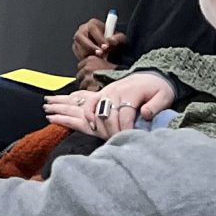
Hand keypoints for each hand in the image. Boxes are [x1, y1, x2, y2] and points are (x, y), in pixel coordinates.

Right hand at [45, 71, 176, 137]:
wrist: (153, 75)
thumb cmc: (159, 87)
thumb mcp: (165, 95)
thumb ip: (156, 106)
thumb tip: (144, 115)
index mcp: (129, 92)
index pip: (122, 114)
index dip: (124, 128)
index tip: (127, 139)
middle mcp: (113, 92)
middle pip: (103, 113)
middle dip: (103, 129)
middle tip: (107, 140)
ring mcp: (105, 92)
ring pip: (86, 104)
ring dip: (69, 110)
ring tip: (51, 113)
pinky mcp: (101, 94)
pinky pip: (84, 100)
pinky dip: (73, 106)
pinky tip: (64, 110)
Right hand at [70, 17, 128, 67]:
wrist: (108, 48)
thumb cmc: (112, 41)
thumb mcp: (120, 39)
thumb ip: (118, 38)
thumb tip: (111, 40)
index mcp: (93, 24)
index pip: (93, 29)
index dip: (99, 38)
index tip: (106, 47)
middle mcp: (83, 29)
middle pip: (80, 37)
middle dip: (90, 47)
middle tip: (100, 54)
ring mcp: (78, 39)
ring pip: (78, 46)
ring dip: (88, 53)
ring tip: (99, 58)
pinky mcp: (76, 47)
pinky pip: (78, 53)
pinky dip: (85, 57)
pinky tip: (94, 59)